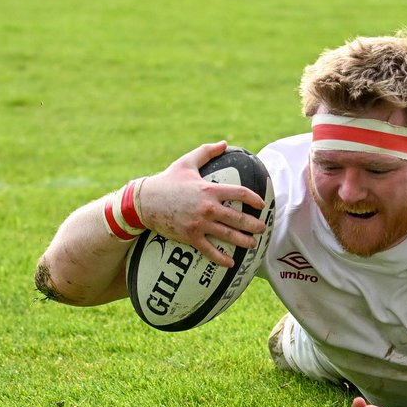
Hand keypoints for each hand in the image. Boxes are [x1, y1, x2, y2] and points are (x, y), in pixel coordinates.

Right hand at [139, 141, 267, 266]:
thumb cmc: (167, 181)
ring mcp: (200, 224)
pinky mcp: (190, 236)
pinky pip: (210, 250)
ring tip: (253, 244)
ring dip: (244, 241)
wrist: (144, 201)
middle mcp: (208, 208)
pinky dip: (221, 258)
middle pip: (238, 218)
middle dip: (254, 225)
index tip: (261, 204)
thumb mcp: (187, 162)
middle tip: (262, 228)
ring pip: (228, 236)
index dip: (254, 199)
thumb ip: (206, 152)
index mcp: (210, 189)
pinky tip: (231, 263)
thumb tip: (224, 143)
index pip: (240, 193)